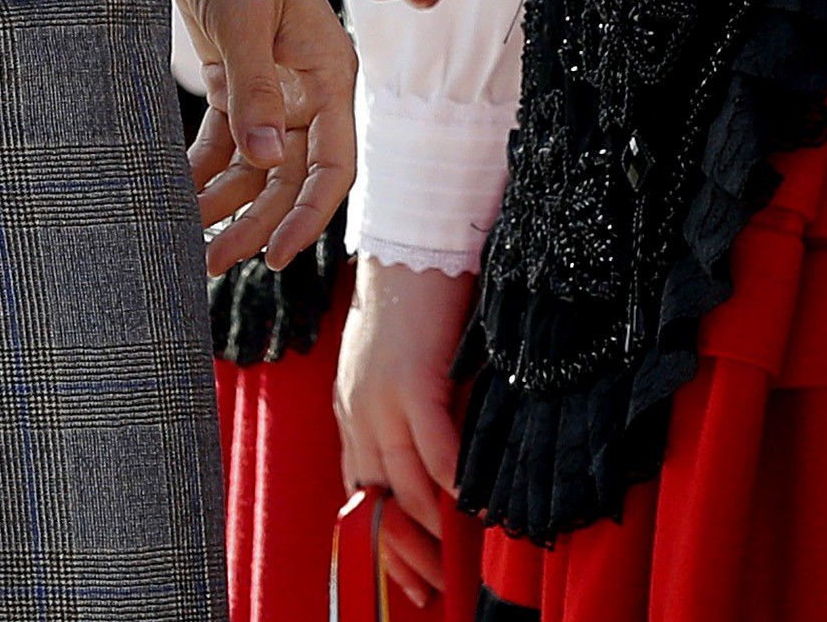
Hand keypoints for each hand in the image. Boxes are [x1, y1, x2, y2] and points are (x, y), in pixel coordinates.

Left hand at [170, 0, 355, 273]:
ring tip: (185, 240)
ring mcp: (269, 80)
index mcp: (327, 70)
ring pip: (255, 163)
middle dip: (252, 221)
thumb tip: (266, 161)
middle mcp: (305, 84)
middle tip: (208, 262)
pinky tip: (176, 193)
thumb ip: (255, 88)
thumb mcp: (241, 14)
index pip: (332, 165)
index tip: (271, 257)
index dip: (306, 217)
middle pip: (288, 175)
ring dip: (224, 202)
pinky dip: (203, 168)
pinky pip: (225, 137)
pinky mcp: (232, 72)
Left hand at [337, 258, 476, 605]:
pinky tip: (473, 505)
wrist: (415, 239)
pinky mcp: (411, 381)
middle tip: (433, 589)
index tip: (409, 579)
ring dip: (432, 528)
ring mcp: (379, 398)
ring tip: (458, 557)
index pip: (359, 492)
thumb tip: (443, 468)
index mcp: (354, 409)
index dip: (382, 542)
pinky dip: (452, 482)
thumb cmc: (418, 300)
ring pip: (402, 485)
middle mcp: (357, 410)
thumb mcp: (403, 367)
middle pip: (374, 503)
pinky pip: (433, 449)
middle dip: (404, 554)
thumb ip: (414, 414)